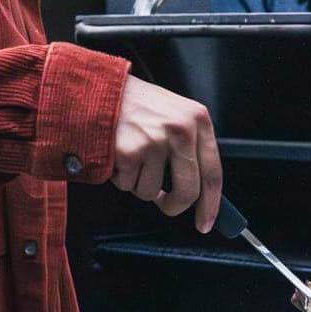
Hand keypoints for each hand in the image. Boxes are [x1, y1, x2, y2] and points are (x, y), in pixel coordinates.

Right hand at [112, 76, 222, 232]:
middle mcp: (180, 129)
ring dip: (138, 183)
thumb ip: (188, 145)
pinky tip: (117, 154)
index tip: (206, 222)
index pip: (213, 172)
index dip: (211, 204)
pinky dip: (119, 177)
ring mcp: (154, 141)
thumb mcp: (173, 113)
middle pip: (188, 191)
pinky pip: (127, 185)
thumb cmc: (136, 104)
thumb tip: (198, 190)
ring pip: (151, 192)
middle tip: (166, 204)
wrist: (97, 89)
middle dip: (174, 205)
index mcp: (197, 119)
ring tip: (131, 156)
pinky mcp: (128, 152)